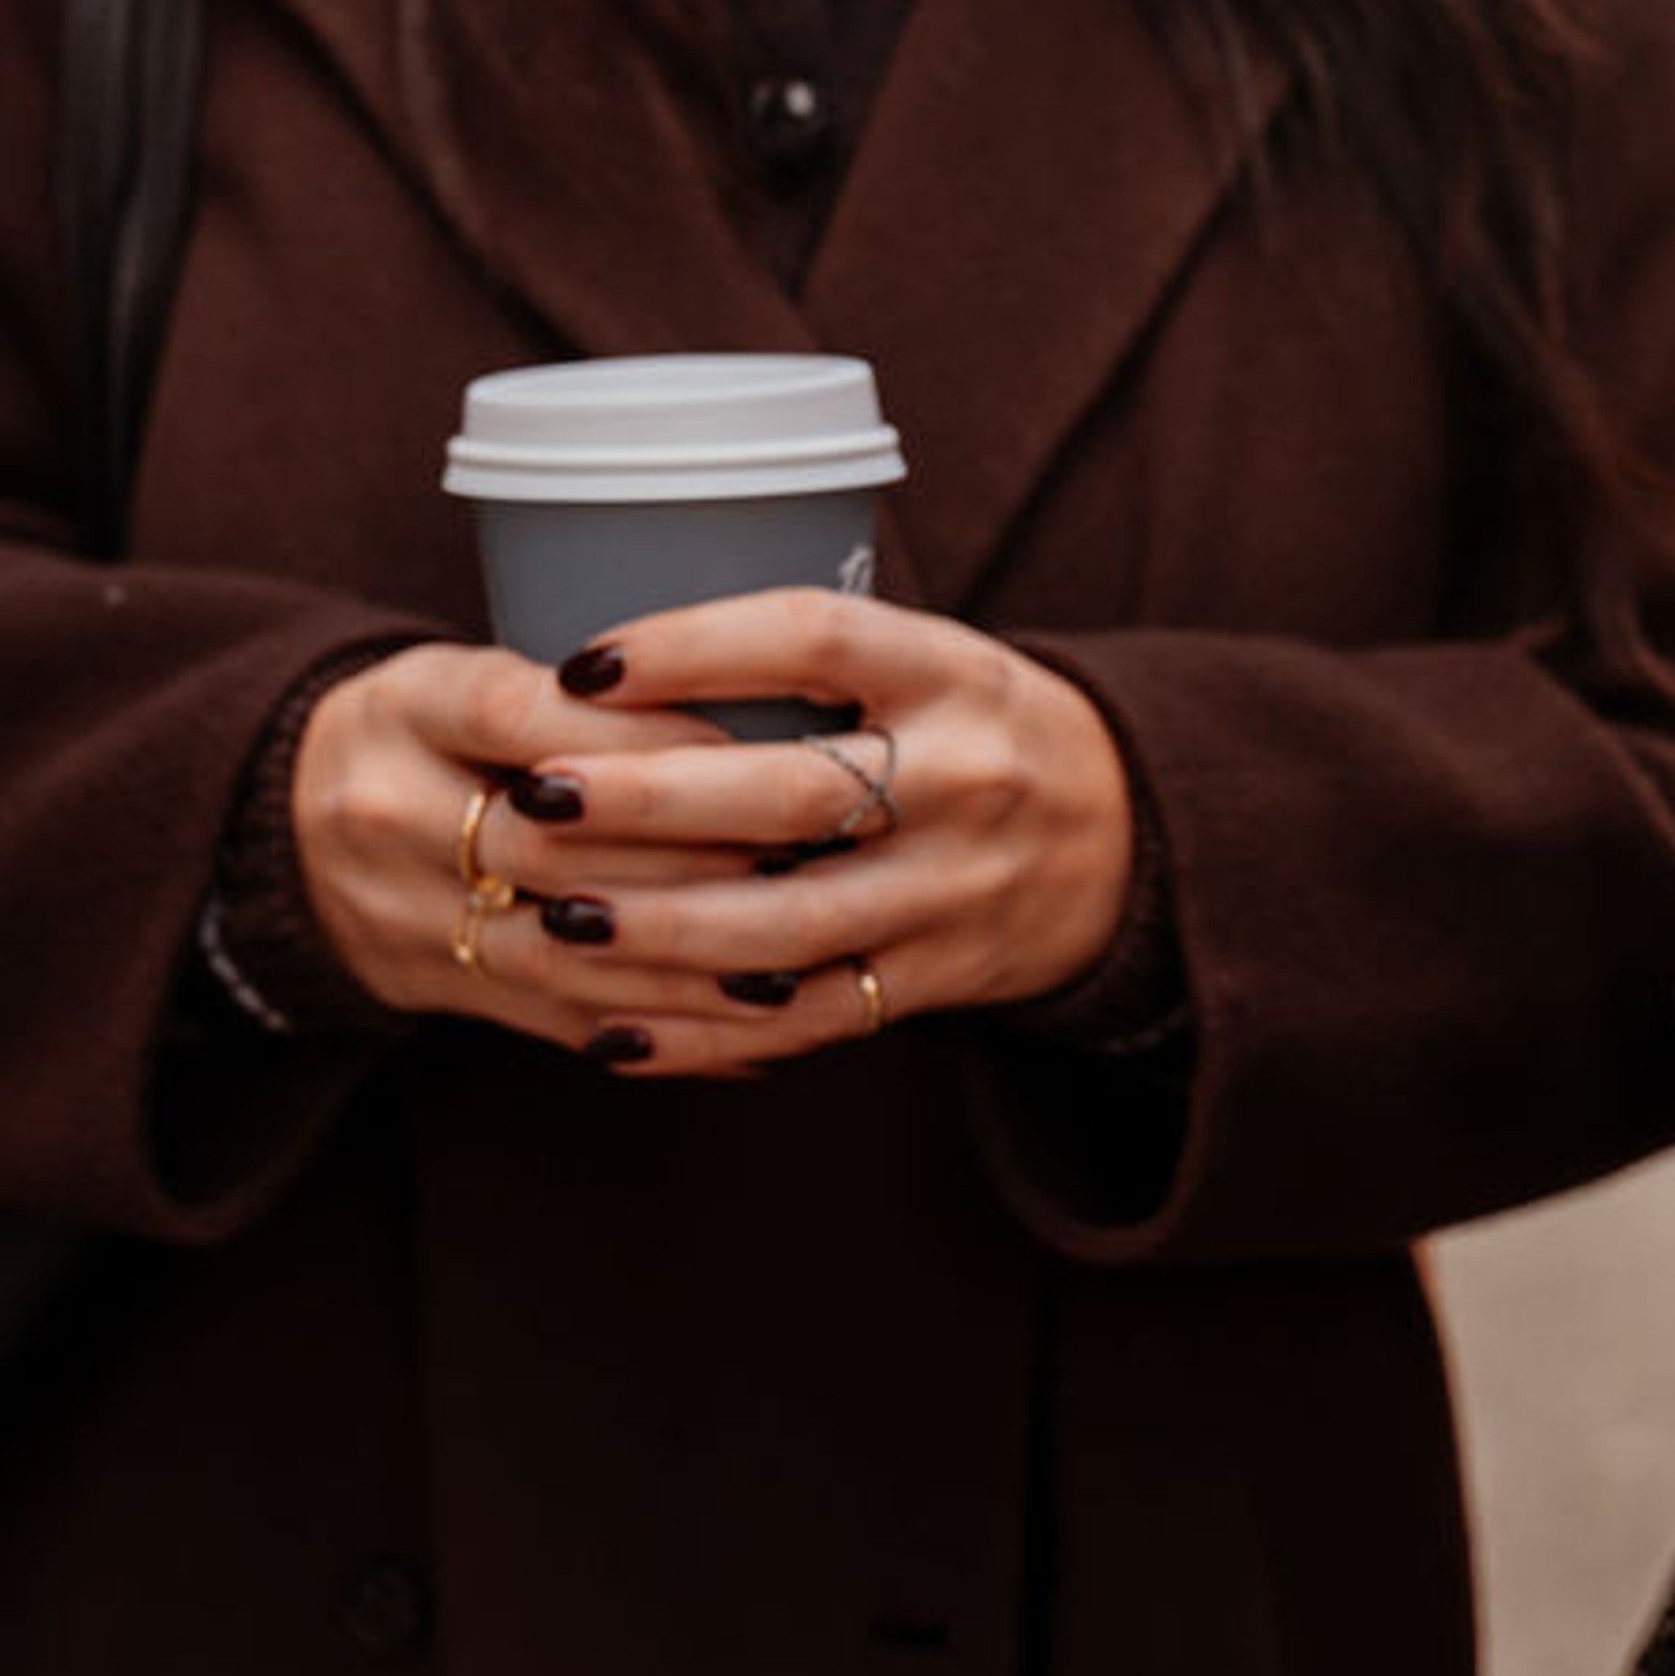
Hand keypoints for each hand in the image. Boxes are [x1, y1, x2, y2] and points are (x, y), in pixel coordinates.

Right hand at [291, 644, 787, 1052]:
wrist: (279, 822)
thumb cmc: (434, 732)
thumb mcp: (473, 675)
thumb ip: (587, 698)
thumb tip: (766, 714)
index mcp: (409, 706)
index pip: (527, 715)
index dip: (645, 737)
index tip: (755, 746)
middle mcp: (391, 808)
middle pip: (554, 846)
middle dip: (690, 858)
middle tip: (805, 861)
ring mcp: (404, 910)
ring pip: (562, 949)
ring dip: (685, 963)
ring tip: (790, 963)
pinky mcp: (434, 985)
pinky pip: (558, 1017)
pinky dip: (660, 1028)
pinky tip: (749, 1033)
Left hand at [494, 590, 1135, 1075]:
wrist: (1136, 840)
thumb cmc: (983, 731)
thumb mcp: (936, 660)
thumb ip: (814, 665)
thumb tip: (610, 668)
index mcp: (954, 673)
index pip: (815, 640)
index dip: (696, 646)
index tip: (583, 663)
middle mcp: (966, 780)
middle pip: (792, 793)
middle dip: (650, 800)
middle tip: (538, 796)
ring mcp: (958, 889)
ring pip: (792, 924)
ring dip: (662, 928)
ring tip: (556, 920)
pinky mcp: (945, 977)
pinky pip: (811, 1015)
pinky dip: (707, 1035)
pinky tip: (614, 1031)